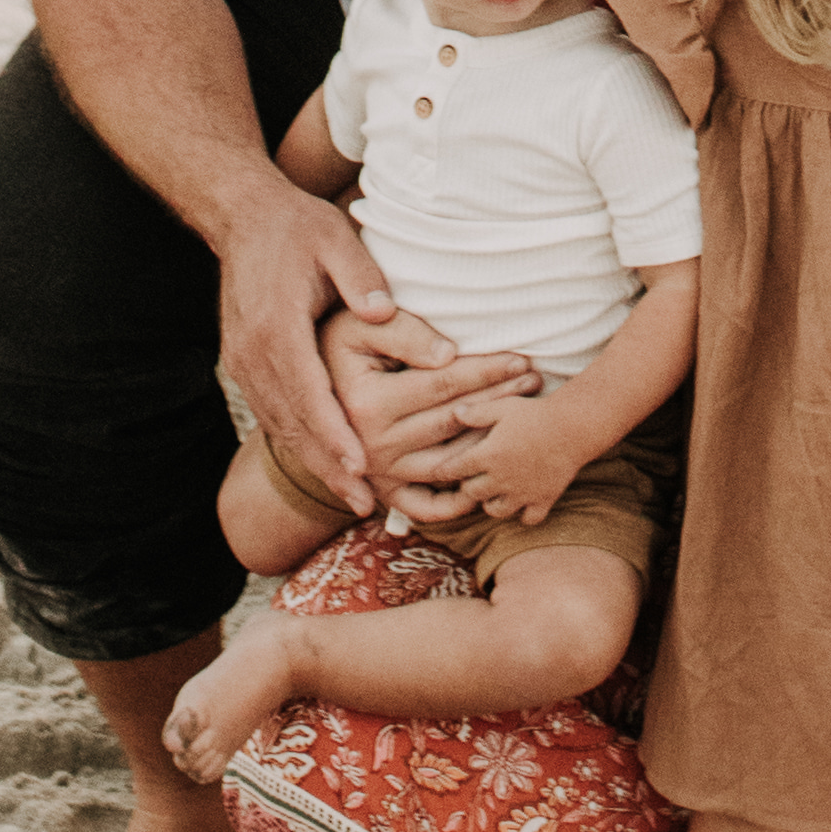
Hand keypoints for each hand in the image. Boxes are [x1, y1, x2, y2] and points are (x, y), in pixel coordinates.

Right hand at [209, 165, 396, 507]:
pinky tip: (323, 460)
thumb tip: (384, 314)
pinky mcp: (243, 363)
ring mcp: (244, 361)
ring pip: (280, 424)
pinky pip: (272, 412)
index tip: (361, 464)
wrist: (241, 215)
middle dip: (328, 466)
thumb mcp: (334, 240)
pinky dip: (298, 440)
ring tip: (350, 492)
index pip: (308, 392)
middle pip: (293, 422)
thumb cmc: (296, 226)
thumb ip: (361, 278)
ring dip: (314, 461)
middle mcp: (254, 353)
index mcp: (277, 326)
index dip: (334, 432)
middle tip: (364, 501)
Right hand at [332, 308, 538, 531]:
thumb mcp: (359, 324)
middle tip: (536, 382)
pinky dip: (458, 503)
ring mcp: (378, 474)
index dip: (487, 369)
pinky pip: (425, 507)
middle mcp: (371, 446)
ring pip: (449, 464)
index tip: (523, 357)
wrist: (294, 382)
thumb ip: (402, 332)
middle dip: (499, 400)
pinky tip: (488, 482)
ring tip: (523, 417)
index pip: (444, 384)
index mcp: (367, 403)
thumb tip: (448, 355)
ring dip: (490, 443)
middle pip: (453, 422)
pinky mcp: (381, 491)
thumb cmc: (333, 339)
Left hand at [457, 381, 594, 528]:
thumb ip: (477, 412)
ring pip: (496, 511)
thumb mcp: (504, 406)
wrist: (573, 427)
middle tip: (473, 476)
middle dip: (469, 486)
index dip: (446, 470)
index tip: (441, 470)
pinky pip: (528, 519)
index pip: (456, 469)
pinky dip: (524, 514)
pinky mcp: (543, 500)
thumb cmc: (536, 413)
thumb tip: (454, 413)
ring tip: (495, 491)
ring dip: (491, 502)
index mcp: (488, 455)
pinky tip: (524, 501)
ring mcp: (522, 493)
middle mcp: (501, 479)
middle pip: (472, 493)